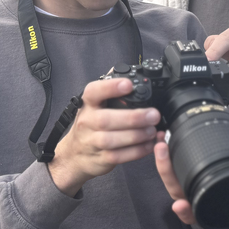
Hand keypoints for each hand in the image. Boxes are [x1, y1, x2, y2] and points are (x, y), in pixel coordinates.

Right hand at [48, 78, 159, 196]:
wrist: (74, 155)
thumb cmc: (90, 125)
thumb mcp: (94, 104)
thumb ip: (109, 88)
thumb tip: (124, 69)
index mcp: (88, 104)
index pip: (94, 92)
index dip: (111, 87)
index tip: (128, 85)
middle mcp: (87, 122)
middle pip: (106, 120)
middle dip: (133, 118)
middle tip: (154, 115)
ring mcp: (92, 142)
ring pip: (112, 140)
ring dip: (136, 136)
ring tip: (153, 131)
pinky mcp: (100, 159)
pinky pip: (119, 156)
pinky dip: (136, 152)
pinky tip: (149, 145)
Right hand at [153, 112, 228, 228]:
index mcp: (194, 173)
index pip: (174, 166)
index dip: (164, 158)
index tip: (159, 142)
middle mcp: (194, 191)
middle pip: (174, 186)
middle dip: (166, 171)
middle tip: (161, 150)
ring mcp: (206, 207)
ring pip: (189, 210)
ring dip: (184, 210)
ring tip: (180, 205)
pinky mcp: (224, 222)